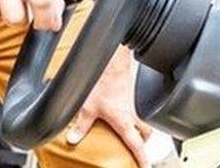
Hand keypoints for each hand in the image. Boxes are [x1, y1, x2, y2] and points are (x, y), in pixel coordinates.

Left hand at [66, 48, 150, 166]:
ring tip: (130, 132)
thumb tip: (73, 139)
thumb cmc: (103, 81)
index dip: (142, 159)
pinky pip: (135, 109)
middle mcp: (132, 114)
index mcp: (124, 121)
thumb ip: (81, 125)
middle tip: (138, 149)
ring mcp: (132, 104)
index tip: (146, 167)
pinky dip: (131, 114)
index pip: (137, 146)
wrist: (112, 62)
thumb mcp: (88, 107)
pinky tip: (120, 111)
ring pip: (142, 121)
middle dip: (143, 143)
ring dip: (138, 128)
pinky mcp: (130, 94)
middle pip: (145, 134)